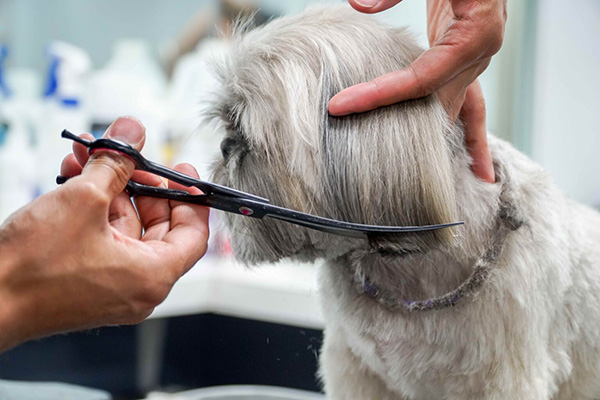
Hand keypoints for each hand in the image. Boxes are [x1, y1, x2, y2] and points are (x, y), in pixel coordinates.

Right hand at [0, 117, 208, 350]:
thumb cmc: (31, 269)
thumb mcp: (84, 200)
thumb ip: (116, 162)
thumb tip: (132, 133)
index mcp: (153, 276)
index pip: (194, 234)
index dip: (191, 198)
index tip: (183, 173)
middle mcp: (138, 286)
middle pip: (160, 227)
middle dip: (142, 184)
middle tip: (130, 159)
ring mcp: (111, 286)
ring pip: (126, 228)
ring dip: (110, 189)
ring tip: (90, 158)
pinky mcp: (87, 281)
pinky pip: (104, 238)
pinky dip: (94, 209)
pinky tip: (75, 177)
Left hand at [328, 0, 505, 182]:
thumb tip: (359, 5)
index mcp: (474, 34)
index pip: (420, 79)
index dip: (380, 95)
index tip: (341, 107)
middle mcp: (478, 54)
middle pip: (436, 105)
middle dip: (405, 133)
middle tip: (373, 165)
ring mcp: (474, 60)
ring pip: (454, 112)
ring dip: (440, 145)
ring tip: (432, 186)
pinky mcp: (463, 60)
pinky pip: (469, 106)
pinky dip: (470, 137)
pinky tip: (479, 169)